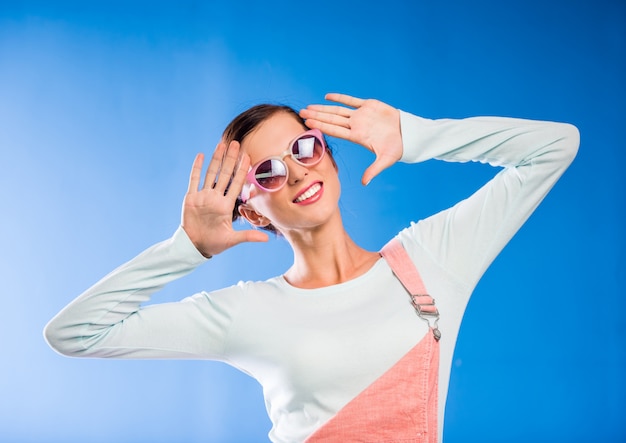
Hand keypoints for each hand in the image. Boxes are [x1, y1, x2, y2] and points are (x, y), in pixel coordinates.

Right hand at [181, 141, 267, 256]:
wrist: (195, 246)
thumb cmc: (214, 243)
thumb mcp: (232, 239)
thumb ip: (248, 236)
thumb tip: (266, 238)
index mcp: (226, 206)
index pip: (236, 184)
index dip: (242, 170)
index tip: (248, 157)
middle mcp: (216, 198)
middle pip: (225, 174)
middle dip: (231, 159)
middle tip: (236, 143)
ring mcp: (203, 196)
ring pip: (211, 173)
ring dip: (216, 159)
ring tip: (222, 144)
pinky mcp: (191, 198)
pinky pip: (194, 180)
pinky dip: (197, 167)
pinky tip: (201, 155)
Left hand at [300, 93, 402, 184]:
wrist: (408, 134)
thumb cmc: (397, 148)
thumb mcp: (386, 159)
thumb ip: (374, 170)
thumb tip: (364, 183)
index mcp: (358, 136)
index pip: (335, 131)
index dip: (321, 127)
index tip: (308, 125)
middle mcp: (356, 125)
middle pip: (332, 120)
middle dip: (317, 116)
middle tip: (301, 114)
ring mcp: (361, 115)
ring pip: (338, 111)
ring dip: (323, 108)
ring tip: (309, 107)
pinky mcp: (369, 105)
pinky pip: (351, 100)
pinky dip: (340, 98)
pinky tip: (327, 97)